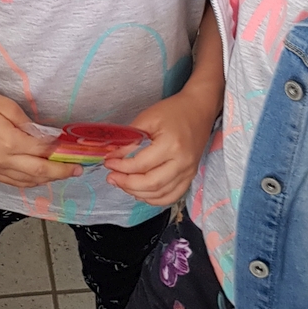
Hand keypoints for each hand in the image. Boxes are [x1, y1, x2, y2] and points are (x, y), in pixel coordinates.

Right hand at [0, 73, 79, 190]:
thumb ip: (30, 125)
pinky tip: (37, 178)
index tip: (73, 150)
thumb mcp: (8, 106)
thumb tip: (47, 137)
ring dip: (46, 180)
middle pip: (38, 172)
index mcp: (9, 143)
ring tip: (61, 174)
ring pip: (26, 182)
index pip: (42, 152)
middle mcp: (1, 160)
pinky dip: (28, 182)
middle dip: (61, 172)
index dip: (60, 152)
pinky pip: (12, 182)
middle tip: (77, 170)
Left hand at [105, 89, 216, 206]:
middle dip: (127, 184)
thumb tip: (114, 157)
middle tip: (111, 177)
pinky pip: (171, 196)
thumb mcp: (148, 118)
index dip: (121, 167)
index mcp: (172, 145)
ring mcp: (188, 172)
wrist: (199, 109)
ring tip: (122, 184)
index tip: (108, 163)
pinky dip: (154, 199)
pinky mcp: (190, 176)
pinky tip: (140, 192)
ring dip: (137, 193)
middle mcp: (183, 162)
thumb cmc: (174, 111)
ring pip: (160, 194)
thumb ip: (130, 139)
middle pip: (151, 184)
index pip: (141, 164)